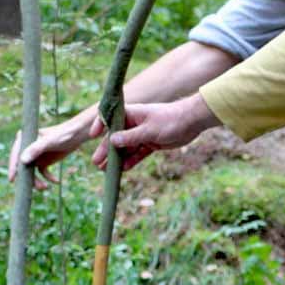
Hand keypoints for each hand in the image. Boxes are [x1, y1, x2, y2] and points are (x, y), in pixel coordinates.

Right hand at [7, 113, 95, 186]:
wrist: (76, 135)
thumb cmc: (62, 134)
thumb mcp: (49, 142)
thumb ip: (35, 149)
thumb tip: (22, 161)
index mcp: (25, 139)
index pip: (15, 155)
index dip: (13, 167)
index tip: (12, 180)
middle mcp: (28, 148)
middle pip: (23, 166)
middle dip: (28, 178)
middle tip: (35, 187)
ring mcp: (35, 156)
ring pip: (31, 172)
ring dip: (37, 181)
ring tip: (45, 187)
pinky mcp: (43, 161)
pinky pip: (42, 173)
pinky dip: (48, 178)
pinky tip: (56, 181)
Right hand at [90, 94, 219, 170]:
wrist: (192, 122)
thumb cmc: (170, 120)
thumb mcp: (149, 130)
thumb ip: (131, 137)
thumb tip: (111, 140)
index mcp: (131, 114)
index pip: (110, 117)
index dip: (100, 125)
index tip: (92, 136)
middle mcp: (134, 123)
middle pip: (116, 137)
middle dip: (106, 150)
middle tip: (96, 162)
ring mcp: (142, 134)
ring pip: (126, 147)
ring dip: (117, 158)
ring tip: (105, 170)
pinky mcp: (150, 143)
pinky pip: (137, 153)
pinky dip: (131, 160)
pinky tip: (123, 169)